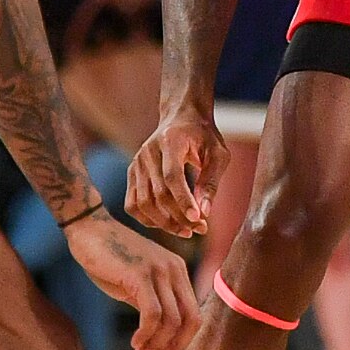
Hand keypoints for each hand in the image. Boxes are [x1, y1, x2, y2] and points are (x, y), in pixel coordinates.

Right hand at [64, 210, 199, 349]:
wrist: (88, 228)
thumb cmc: (108, 257)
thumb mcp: (136, 283)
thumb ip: (151, 304)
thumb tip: (158, 337)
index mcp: (178, 271)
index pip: (193, 314)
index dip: (181, 340)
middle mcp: (175, 270)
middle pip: (190, 320)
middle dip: (174, 346)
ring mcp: (160, 271)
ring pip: (171, 321)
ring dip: (155, 344)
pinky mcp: (141, 275)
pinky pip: (153, 314)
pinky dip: (146, 334)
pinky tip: (134, 342)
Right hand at [127, 104, 227, 238]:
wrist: (181, 118)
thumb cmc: (203, 136)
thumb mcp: (217, 153)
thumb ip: (210, 181)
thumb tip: (204, 212)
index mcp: (169, 141)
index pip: (172, 177)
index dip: (183, 201)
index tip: (198, 219)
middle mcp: (147, 152)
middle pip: (157, 194)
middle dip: (179, 217)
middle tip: (200, 229)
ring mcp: (136, 163)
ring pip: (143, 203)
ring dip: (164, 223)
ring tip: (186, 231)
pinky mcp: (132, 173)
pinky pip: (133, 204)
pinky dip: (147, 219)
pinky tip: (167, 224)